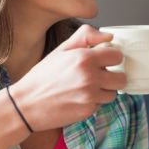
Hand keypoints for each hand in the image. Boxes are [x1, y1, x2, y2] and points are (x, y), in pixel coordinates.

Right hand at [8, 24, 126, 131]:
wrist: (26, 104)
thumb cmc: (43, 75)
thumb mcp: (62, 49)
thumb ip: (86, 36)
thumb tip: (109, 37)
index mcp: (84, 58)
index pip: (118, 56)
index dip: (111, 58)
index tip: (103, 60)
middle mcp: (90, 77)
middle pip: (121, 78)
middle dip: (113, 76)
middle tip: (99, 75)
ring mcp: (90, 96)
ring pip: (113, 93)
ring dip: (105, 90)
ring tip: (87, 86)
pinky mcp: (88, 111)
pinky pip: (101, 104)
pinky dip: (94, 101)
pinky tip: (79, 97)